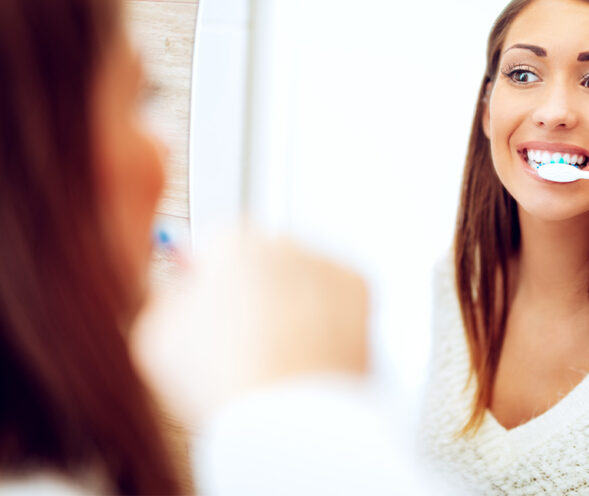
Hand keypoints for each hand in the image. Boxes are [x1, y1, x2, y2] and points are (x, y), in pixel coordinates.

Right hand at [132, 227, 368, 426]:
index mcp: (231, 243)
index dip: (210, 280)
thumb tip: (182, 295)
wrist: (291, 416)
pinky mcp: (361, 288)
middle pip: (263, 258)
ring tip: (278, 353)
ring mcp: (326, 263)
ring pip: (302, 276)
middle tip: (245, 338)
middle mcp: (284, 242)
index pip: (216, 245)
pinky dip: (327, 317)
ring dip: (292, 302)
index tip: (211, 306)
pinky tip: (307, 350)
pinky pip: (335, 296)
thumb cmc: (225, 380)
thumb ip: (167, 302)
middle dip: (255, 288)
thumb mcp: (157, 338)